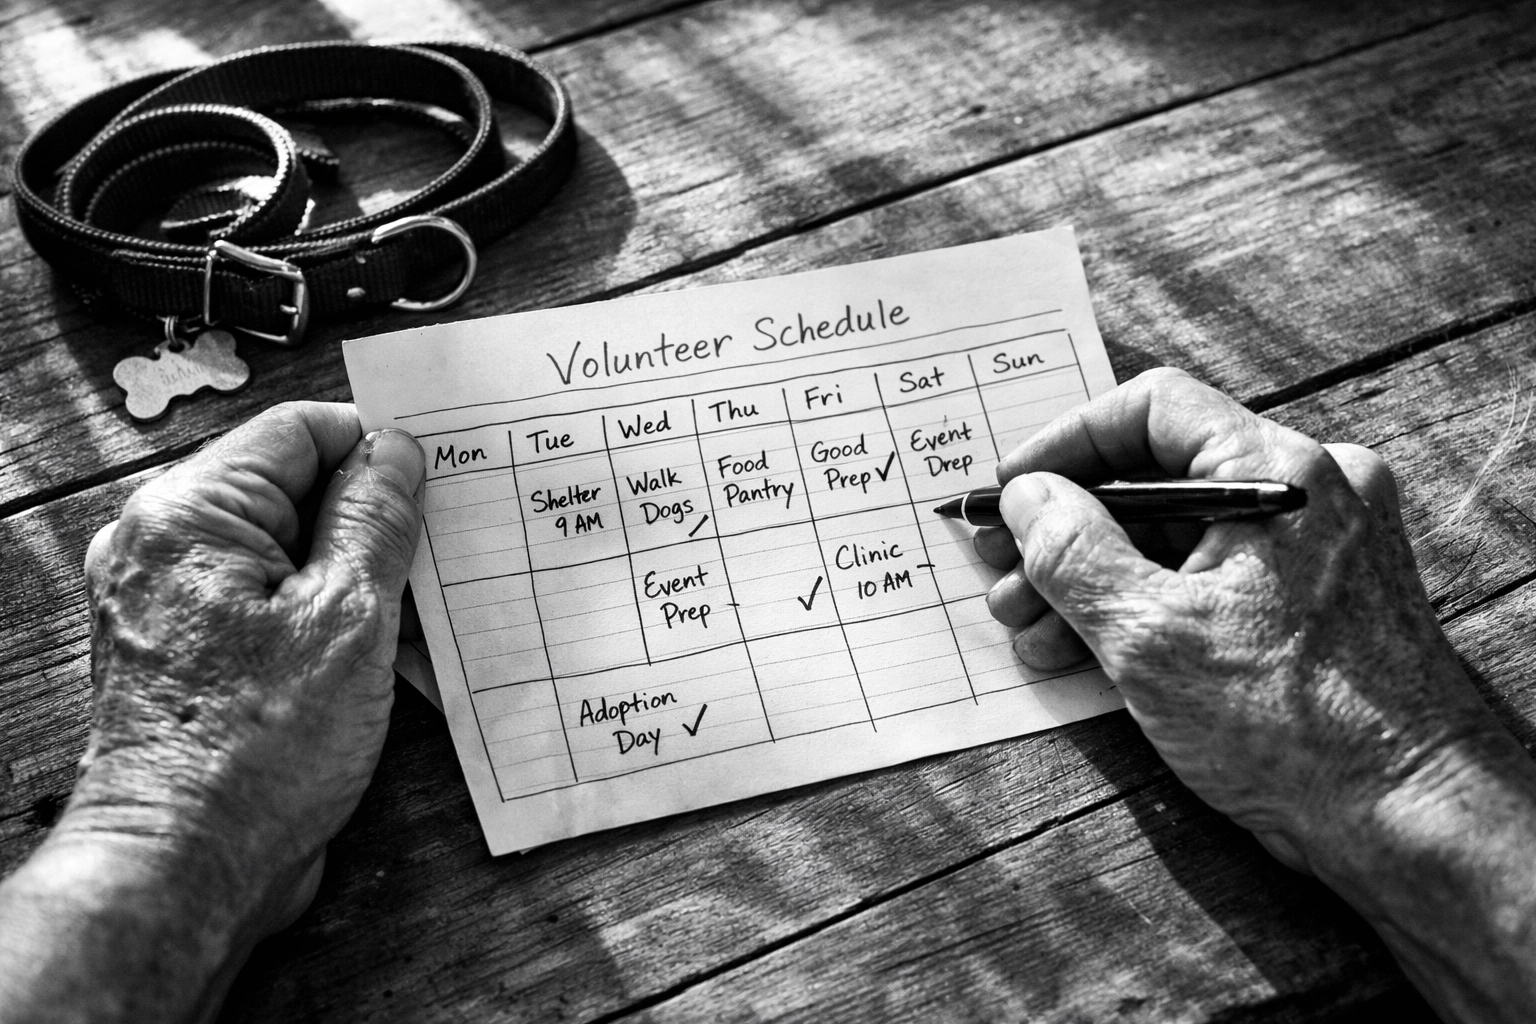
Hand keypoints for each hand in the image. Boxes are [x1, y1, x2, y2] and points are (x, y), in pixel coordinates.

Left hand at [0, 402, 424, 1021]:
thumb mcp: (349, 616)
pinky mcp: (195, 654)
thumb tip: (396, 450)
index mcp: (190, 515)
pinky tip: (376, 656)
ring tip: (409, 617)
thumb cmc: (256, 751)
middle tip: (434, 558)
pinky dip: (328, 617)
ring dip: (357, 576)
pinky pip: (274, 604)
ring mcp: (176, 603)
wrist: (186, 870)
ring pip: (291, 552)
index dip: (377, 448)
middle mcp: (166, 547)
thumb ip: (376, 518)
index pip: (300, 431)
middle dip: (371, 518)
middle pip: (294, 489)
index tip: (438, 483)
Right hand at [979, 368, 1535, 1021]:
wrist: (1407, 822)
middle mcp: (1306, 495)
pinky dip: (1140, 608)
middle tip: (1000, 570)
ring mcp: (1310, 553)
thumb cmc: (1294, 726)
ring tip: (1024, 629)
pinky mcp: (1306, 608)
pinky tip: (1077, 652)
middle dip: (1065, 531)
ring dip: (1089, 579)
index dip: (1065, 444)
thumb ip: (1073, 553)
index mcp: (1280, 473)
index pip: (1153, 409)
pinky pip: (1204, 581)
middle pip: (1156, 479)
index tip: (1010, 491)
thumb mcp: (1150, 635)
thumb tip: (1027, 500)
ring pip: (1174, 537)